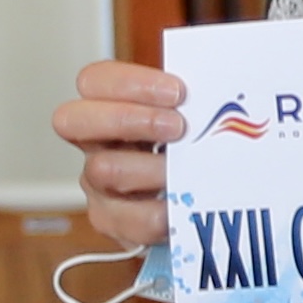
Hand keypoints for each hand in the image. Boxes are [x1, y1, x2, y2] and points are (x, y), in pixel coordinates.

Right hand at [53, 60, 187, 249]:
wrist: (203, 209)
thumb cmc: (199, 153)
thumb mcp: (200, 119)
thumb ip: (202, 101)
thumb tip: (230, 87)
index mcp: (112, 109)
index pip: (94, 81)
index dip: (130, 83)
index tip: (177, 92)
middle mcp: (97, 144)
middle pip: (71, 119)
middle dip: (128, 118)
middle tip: (177, 127)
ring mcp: (99, 184)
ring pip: (103, 169)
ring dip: (154, 168)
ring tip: (191, 171)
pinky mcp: (113, 221)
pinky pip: (130, 220)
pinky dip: (165, 213)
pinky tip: (188, 206)